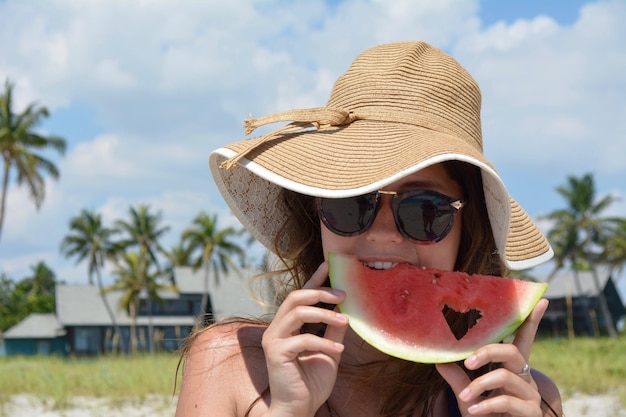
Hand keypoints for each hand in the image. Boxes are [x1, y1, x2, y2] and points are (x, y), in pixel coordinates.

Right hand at [261, 262, 348, 416]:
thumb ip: (333, 329)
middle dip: (320, 291)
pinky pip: (303, 339)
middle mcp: (276, 329)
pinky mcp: (276, 354)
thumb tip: (345, 308)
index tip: (328, 265)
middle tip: (343, 294)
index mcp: (287, 326)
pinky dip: (324, 341)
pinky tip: (338, 348)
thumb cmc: (311, 382)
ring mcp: (273, 340)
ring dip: (324, 314)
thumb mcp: (329, 349)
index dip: (314, 279)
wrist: (299, 409)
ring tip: (344, 319)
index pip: (300, 296)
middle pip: (295, 297)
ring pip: (297, 312)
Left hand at [437, 299, 548, 415]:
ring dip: (479, 386)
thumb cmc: (485, 415)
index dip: (532, 321)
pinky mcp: (531, 413)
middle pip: (511, 352)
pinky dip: (486, 406)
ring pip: (504, 377)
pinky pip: (507, 402)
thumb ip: (457, 378)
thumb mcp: (468, 395)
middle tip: (468, 361)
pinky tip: (474, 411)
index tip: (542, 300)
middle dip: (487, 352)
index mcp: (512, 369)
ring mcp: (530, 396)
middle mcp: (525, 378)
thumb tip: (438, 358)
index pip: (523, 340)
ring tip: (465, 397)